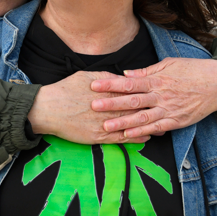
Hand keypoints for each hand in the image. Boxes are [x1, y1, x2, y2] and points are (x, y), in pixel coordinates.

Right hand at [27, 70, 150, 144]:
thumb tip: (122, 78)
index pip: (132, 92)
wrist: (48, 109)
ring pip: (131, 125)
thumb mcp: (86, 76)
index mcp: (106, 91)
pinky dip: (134, 138)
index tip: (160, 93)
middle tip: (168, 111)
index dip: (147, 94)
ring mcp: (104, 123)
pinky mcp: (98, 137)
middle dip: (152, 111)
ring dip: (147, 126)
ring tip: (162, 127)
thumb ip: (107, 77)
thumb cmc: (65, 90)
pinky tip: (145, 138)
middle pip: (136, 109)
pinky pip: (120, 139)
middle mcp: (108, 108)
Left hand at [90, 57, 216, 137]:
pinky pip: (156, 128)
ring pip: (142, 117)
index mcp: (157, 80)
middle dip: (112, 103)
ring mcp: (169, 109)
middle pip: (132, 100)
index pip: (129, 82)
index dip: (111, 84)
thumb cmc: (193, 71)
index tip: (94, 85)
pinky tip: (128, 135)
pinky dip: (142, 132)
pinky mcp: (177, 121)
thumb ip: (146, 72)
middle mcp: (161, 95)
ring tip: (106, 125)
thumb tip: (126, 74)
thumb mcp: (169, 65)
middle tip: (92, 105)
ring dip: (123, 122)